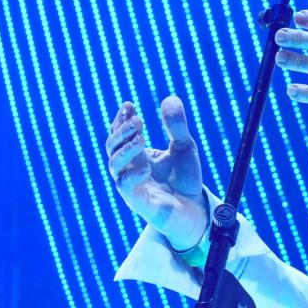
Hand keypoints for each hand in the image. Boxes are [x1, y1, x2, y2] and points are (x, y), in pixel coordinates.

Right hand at [105, 96, 207, 250]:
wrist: (195, 210)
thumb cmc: (185, 180)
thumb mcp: (184, 147)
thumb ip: (176, 126)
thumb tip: (170, 98)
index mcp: (138, 155)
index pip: (121, 135)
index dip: (121, 120)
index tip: (128, 104)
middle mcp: (130, 169)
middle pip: (112, 147)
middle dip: (121, 132)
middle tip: (138, 119)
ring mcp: (132, 186)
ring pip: (114, 166)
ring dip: (125, 150)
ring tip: (141, 138)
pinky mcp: (139, 202)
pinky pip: (127, 188)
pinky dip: (134, 176)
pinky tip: (146, 167)